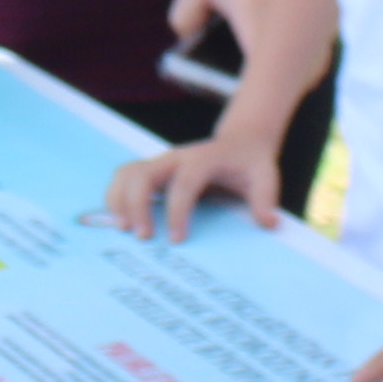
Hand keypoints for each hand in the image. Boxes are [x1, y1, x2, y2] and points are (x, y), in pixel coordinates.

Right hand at [107, 129, 283, 241]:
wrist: (241, 141)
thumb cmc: (251, 163)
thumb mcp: (266, 176)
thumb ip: (265, 198)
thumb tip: (267, 223)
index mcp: (202, 159)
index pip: (184, 183)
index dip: (177, 211)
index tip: (177, 239)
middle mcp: (175, 158)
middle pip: (143, 174)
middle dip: (137, 205)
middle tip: (143, 237)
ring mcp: (161, 163)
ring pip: (127, 173)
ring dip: (119, 200)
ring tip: (123, 230)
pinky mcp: (152, 171)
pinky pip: (125, 178)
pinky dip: (116, 198)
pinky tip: (120, 222)